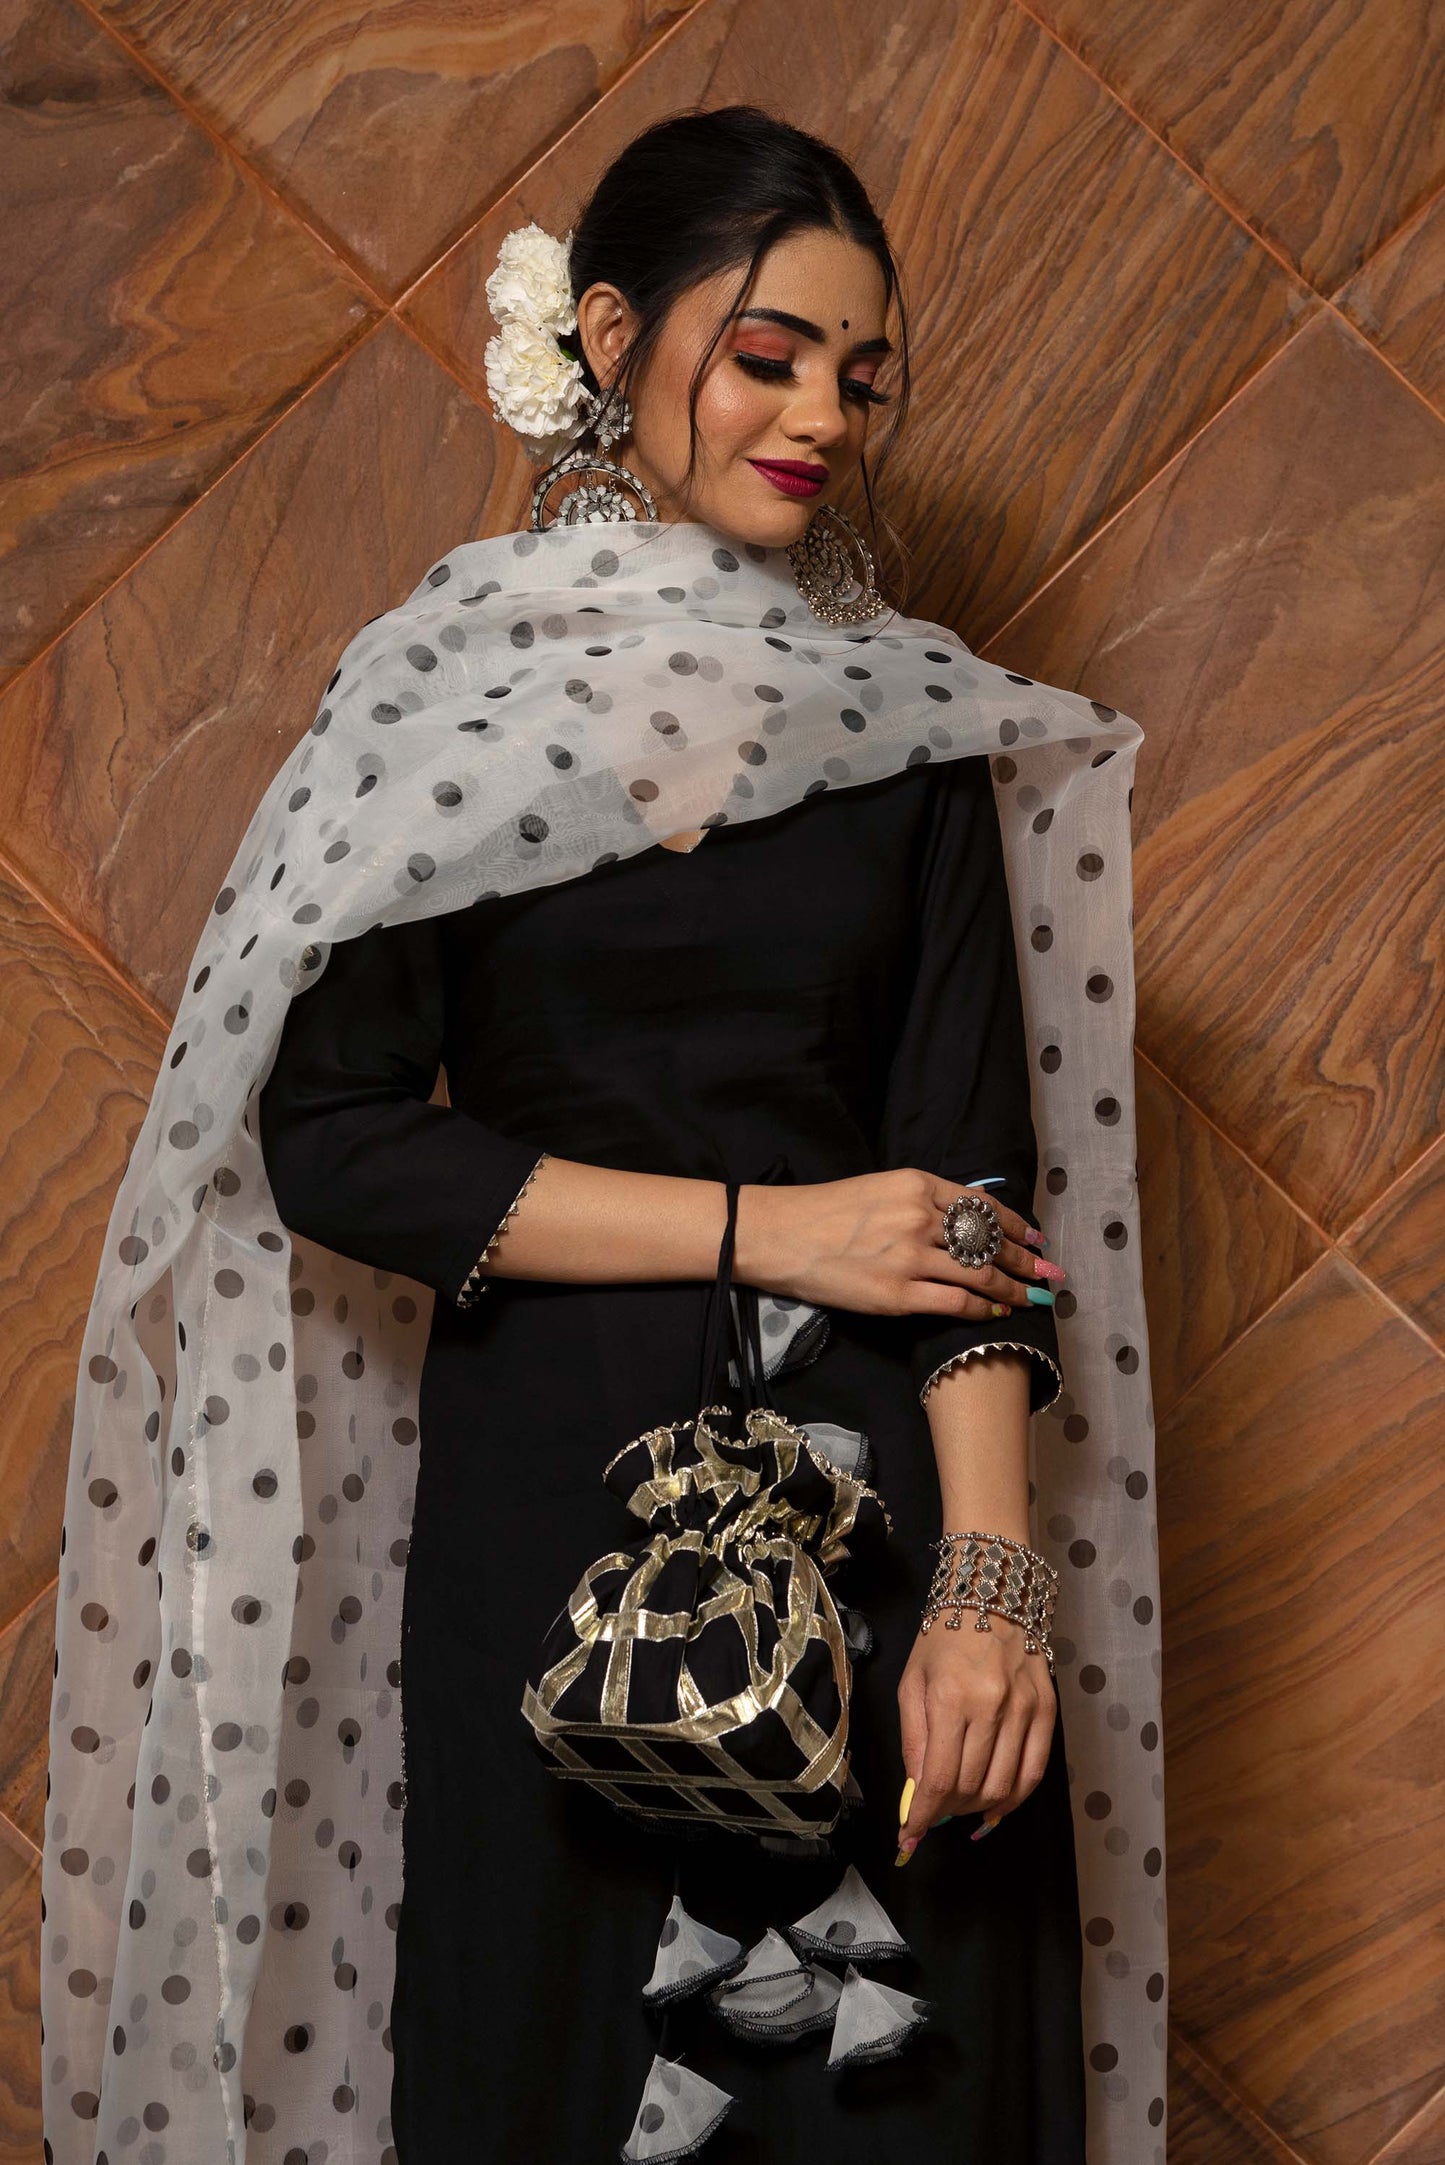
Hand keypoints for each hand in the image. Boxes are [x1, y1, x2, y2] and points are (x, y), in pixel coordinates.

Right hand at [733, 1167, 1060, 1318]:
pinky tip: (996, 1311)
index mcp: (916, 1184)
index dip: (1015, 1225)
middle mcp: (920, 1217)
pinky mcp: (896, 1295)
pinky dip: (982, 1308)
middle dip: (1025, 1261)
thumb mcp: (878, 1189)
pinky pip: (955, 1303)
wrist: (778, 1235)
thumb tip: (961, 1221)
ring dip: (1013, 1288)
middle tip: (1049, 1274)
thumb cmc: (823, 1211)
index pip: (982, 1206)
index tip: (1035, 1238)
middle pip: (989, 1242)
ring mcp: (910, 1258)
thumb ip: (919, 1201)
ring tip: (1034, 1298)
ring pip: (980, 1275)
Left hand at [896, 1608, 1055, 1858]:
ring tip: (960, 1806)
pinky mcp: (1048, 1712)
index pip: (940, 1778)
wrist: (993, 1597)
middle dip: (947, 1811)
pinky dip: (1014, 1800)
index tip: (911, 1837)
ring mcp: (1025, 1710)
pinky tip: (995, 1808)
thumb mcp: (912, 1682)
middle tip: (934, 1812)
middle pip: (971, 1787)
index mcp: (950, 1698)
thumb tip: (918, 1795)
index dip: (924, 1817)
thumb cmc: (943, 1639)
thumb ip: (914, 1741)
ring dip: (977, 1809)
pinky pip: (1034, 1773)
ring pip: (1003, 1787)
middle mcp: (991, 1706)